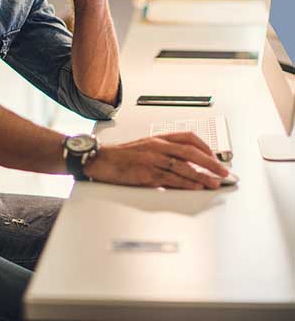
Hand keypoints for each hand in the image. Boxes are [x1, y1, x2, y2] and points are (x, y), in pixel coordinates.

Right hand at [85, 132, 228, 189]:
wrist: (100, 160)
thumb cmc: (121, 156)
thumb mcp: (145, 148)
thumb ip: (164, 154)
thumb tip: (185, 166)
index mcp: (159, 139)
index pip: (189, 138)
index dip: (206, 148)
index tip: (216, 158)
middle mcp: (158, 146)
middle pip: (191, 152)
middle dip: (211, 162)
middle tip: (224, 171)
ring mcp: (153, 160)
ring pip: (185, 166)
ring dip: (203, 175)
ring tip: (215, 182)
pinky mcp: (147, 174)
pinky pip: (172, 179)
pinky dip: (187, 184)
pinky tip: (196, 188)